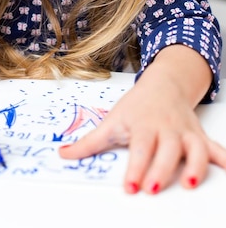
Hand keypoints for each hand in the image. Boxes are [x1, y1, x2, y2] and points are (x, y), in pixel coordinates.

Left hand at [59, 53, 225, 193]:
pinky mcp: (198, 136)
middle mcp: (165, 128)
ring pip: (194, 148)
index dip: (135, 168)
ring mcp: (184, 131)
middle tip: (153, 188)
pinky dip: (223, 158)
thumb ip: (90, 143)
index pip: (139, 148)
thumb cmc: (136, 106)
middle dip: (161, 169)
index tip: (131, 187)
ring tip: (191, 183)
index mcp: (142, 125)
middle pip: (166, 149)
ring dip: (196, 165)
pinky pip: (215, 147)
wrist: (163, 83)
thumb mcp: (112, 121)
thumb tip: (63, 155)